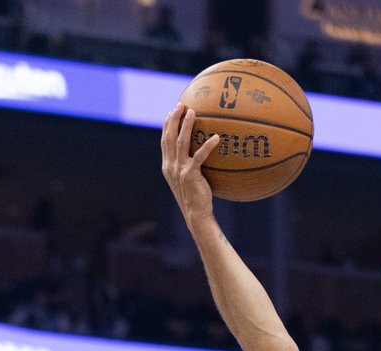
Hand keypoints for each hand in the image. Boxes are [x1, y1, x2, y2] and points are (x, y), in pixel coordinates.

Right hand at [161, 102, 217, 226]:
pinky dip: (207, 146)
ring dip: (186, 126)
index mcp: (167, 165)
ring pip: (181, 142)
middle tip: (180, 105)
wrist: (196, 214)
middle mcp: (170, 165)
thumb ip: (188, 165)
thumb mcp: (188, 179)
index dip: (167, 125)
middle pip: (170, 137)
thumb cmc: (195, 197)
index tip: (171, 111)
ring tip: (192, 113)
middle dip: (174, 119)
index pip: (164, 140)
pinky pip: (199, 157)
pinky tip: (216, 138)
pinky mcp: (190, 175)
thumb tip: (199, 152)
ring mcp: (179, 170)